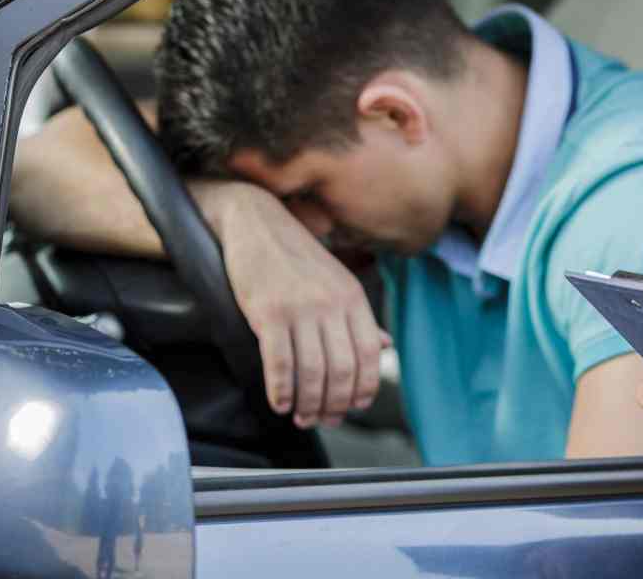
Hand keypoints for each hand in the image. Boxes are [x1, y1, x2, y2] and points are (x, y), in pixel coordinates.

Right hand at [195, 181, 388, 428]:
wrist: (256, 223)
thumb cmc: (296, 256)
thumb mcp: (337, 281)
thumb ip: (360, 317)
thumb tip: (385, 346)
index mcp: (353, 297)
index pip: (370, 354)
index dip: (364, 387)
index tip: (353, 406)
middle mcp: (331, 304)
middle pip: (342, 370)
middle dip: (334, 404)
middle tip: (323, 419)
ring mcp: (300, 308)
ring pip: (312, 372)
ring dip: (308, 404)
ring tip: (301, 416)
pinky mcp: (267, 312)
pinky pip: (279, 363)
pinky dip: (281, 391)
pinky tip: (280, 403)